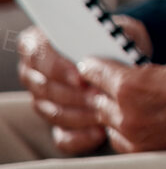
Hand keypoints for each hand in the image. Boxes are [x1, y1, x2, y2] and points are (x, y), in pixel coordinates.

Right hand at [17, 23, 110, 154]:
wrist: (128, 62)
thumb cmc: (117, 42)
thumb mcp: (118, 30)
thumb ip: (110, 35)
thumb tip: (108, 51)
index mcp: (39, 44)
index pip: (37, 55)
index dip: (58, 68)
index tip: (81, 77)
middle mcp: (34, 73)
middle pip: (44, 87)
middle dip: (75, 93)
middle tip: (100, 95)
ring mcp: (43, 101)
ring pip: (53, 112)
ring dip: (81, 113)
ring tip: (106, 110)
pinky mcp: (58, 125)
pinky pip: (63, 138)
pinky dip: (81, 137)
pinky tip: (99, 132)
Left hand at [74, 45, 165, 153]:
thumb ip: (159, 68)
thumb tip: (153, 72)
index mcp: (134, 86)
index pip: (94, 73)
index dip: (95, 64)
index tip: (95, 62)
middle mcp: (130, 116)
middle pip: (97, 100)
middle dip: (103, 88)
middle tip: (111, 80)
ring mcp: (140, 139)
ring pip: (109, 123)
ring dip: (115, 111)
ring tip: (131, 101)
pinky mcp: (153, 153)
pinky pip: (125, 141)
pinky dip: (128, 129)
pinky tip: (143, 119)